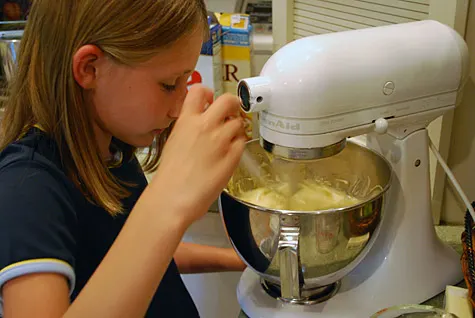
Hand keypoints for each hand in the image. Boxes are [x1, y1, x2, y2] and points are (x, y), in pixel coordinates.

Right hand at [150, 85, 245, 225]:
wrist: (174, 196)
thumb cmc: (171, 174)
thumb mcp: (174, 140)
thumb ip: (189, 126)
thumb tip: (201, 119)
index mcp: (187, 120)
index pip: (199, 90)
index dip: (208, 93)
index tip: (210, 99)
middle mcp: (205, 126)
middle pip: (228, 100)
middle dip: (232, 104)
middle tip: (231, 113)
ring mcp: (221, 140)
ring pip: (239, 122)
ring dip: (236, 128)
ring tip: (228, 140)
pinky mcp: (233, 156)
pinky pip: (243, 141)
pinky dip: (239, 144)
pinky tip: (229, 153)